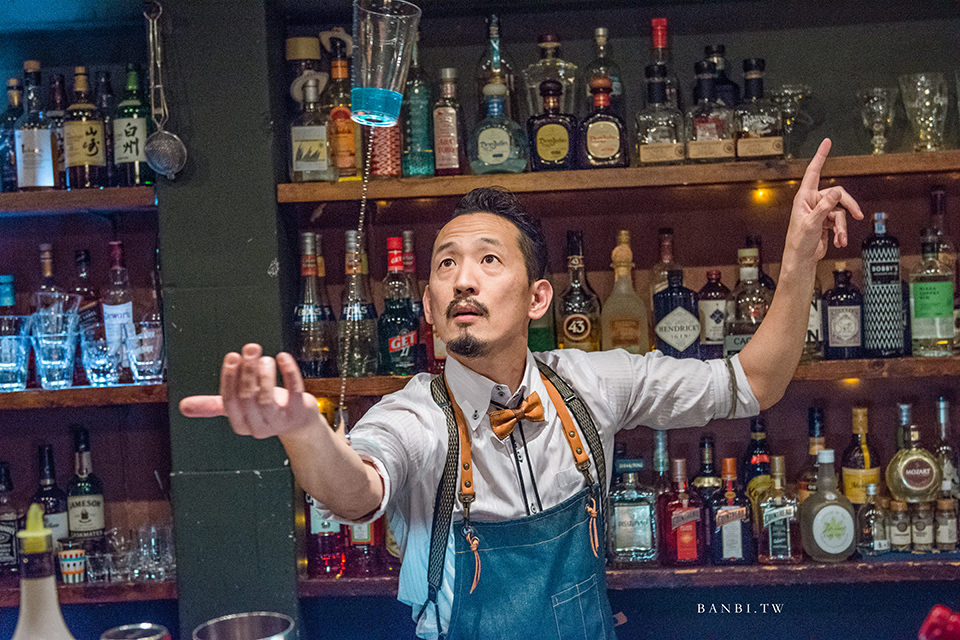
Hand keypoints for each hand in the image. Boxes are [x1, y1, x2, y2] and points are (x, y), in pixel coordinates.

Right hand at [179, 344, 325, 439]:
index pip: (230, 401)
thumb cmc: (267, 410)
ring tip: (264, 357)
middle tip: (250, 349)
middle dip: (247, 370)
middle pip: (248, 397)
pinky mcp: (299, 412)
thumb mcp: (239, 409)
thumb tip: (183, 407)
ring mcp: (280, 421)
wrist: (300, 424)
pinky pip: (294, 391)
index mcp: (241, 424)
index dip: (230, 377)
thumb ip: (213, 405)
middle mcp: (258, 426)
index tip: (233, 357)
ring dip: (265, 373)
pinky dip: (288, 372)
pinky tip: (283, 357)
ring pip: (267, 397)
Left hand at [786, 138, 864, 263]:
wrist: (801, 259)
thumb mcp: (812, 223)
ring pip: (840, 211)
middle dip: (848, 206)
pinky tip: (839, 241)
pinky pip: (839, 222)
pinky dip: (841, 232)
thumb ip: (825, 206)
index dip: (820, 156)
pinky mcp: (825, 222)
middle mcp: (812, 202)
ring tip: (840, 238)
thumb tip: (836, 192)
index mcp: (804, 198)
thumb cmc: (799, 242)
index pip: (813, 172)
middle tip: (858, 215)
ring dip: (842, 226)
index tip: (826, 142)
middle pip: (837, 195)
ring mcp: (820, 212)